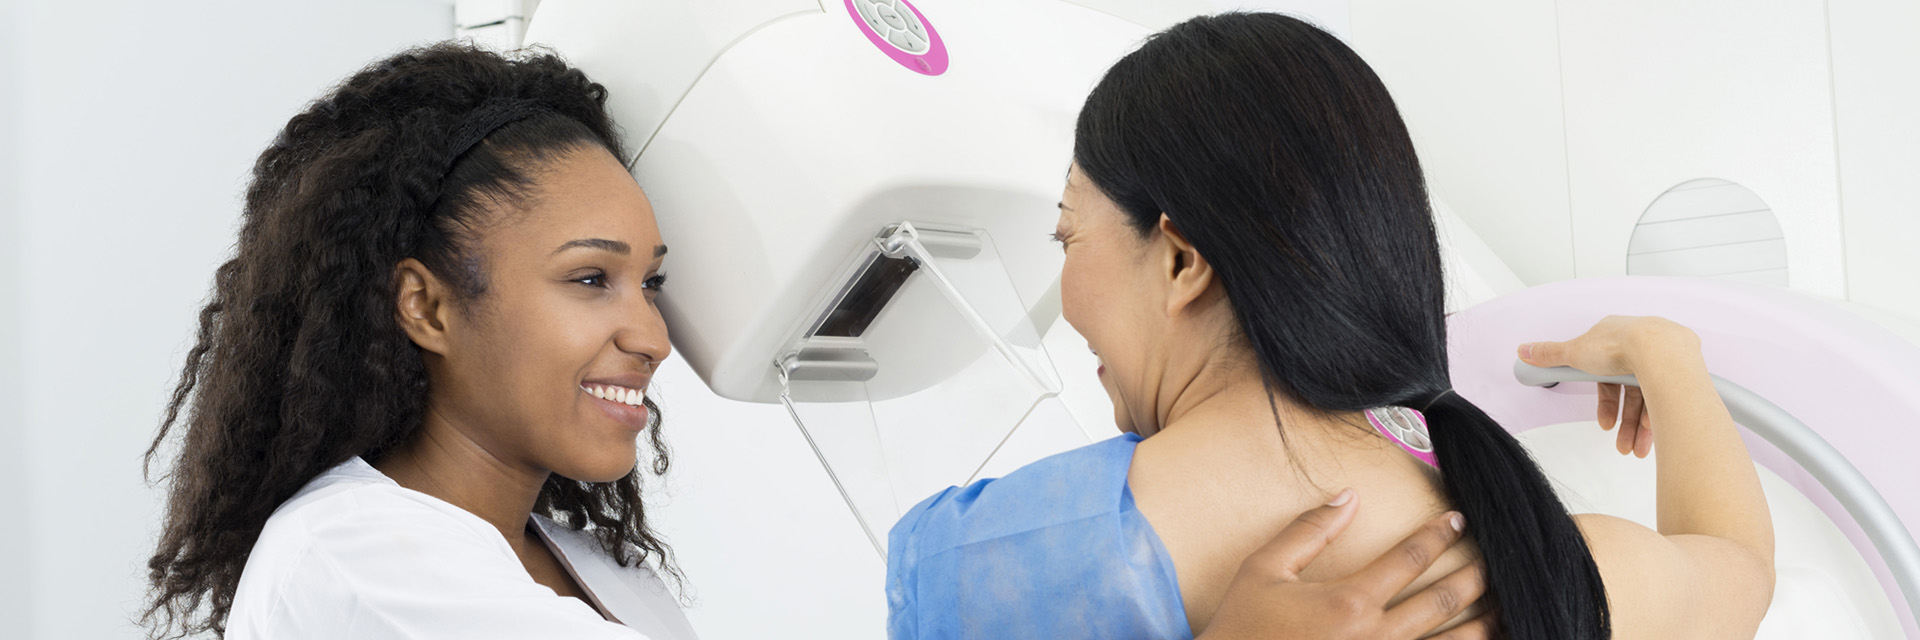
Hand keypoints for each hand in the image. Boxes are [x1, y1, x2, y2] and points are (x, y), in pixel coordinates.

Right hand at [1197, 490, 1493, 639]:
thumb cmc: (1242, 628)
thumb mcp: (1263, 570)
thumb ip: (1308, 531)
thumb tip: (1347, 496)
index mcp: (1349, 601)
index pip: (1408, 559)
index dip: (1437, 536)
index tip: (1457, 521)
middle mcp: (1374, 637)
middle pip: (1441, 603)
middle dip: (1473, 579)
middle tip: (1495, 563)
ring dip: (1481, 627)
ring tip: (1505, 610)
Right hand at [1519, 315, 1700, 458]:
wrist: (1661, 351)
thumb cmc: (1622, 345)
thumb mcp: (1574, 352)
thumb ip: (1550, 354)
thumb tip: (1524, 350)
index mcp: (1617, 338)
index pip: (1608, 375)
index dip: (1605, 401)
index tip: (1603, 422)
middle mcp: (1643, 348)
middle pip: (1630, 391)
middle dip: (1624, 421)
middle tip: (1620, 443)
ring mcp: (1665, 359)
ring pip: (1650, 399)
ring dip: (1639, 427)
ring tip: (1634, 449)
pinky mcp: (1682, 371)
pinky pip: (1668, 399)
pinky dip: (1658, 419)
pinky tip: (1651, 434)